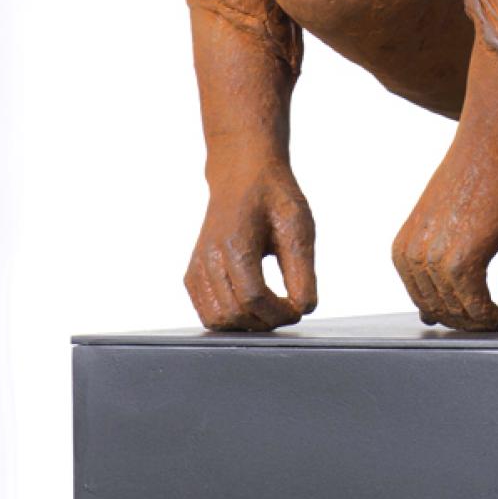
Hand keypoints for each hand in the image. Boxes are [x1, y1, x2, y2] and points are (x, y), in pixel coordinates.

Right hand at [185, 155, 316, 330]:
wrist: (242, 174)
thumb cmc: (273, 196)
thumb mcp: (298, 225)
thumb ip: (302, 269)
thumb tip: (305, 308)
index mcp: (235, 242)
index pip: (254, 297)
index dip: (280, 312)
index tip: (299, 309)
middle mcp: (209, 256)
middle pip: (234, 313)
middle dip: (266, 321)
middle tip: (289, 310)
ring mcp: (197, 265)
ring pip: (215, 319)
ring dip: (247, 324)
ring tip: (271, 309)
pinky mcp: (193, 273)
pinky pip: (206, 312)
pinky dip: (230, 318)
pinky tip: (251, 305)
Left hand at [392, 48, 497, 330]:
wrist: (497, 138)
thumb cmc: (482, 173)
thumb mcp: (450, 222)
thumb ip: (438, 260)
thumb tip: (428, 315)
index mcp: (404, 246)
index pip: (422, 301)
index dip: (449, 312)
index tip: (472, 312)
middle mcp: (412, 254)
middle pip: (437, 310)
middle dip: (462, 320)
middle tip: (486, 320)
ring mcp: (434, 258)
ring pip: (456, 311)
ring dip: (476, 321)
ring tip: (495, 318)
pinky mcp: (463, 259)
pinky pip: (473, 306)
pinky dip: (486, 317)